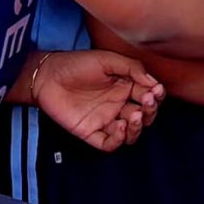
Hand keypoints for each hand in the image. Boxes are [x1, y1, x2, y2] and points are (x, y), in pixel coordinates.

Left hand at [13, 50, 163, 152]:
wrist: (47, 75)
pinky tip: (119, 125)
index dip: (156, 95)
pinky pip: (110, 143)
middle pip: (144, 116)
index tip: (156, 90)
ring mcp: (106, 120)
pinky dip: (119, 139)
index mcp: (125, 87)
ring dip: (138, 127)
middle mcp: (119, 105)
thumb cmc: (77, 64)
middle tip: (147, 101)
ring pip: (131, 133)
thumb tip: (153, 82)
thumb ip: (132, 68)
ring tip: (135, 115)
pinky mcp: (91, 133)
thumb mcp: (107, 59)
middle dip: (150, 110)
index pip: (149, 95)